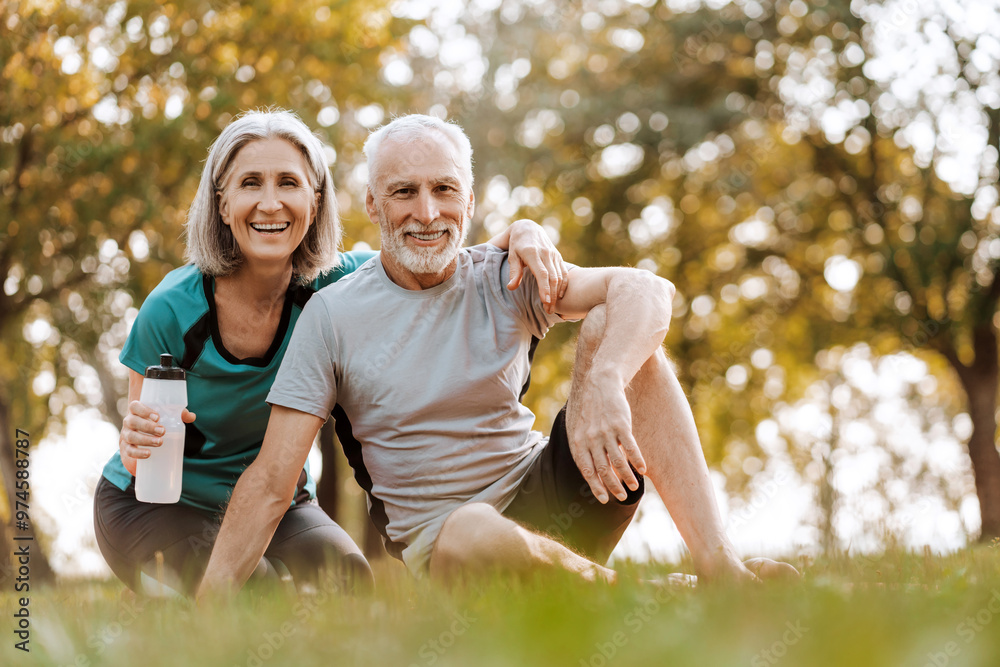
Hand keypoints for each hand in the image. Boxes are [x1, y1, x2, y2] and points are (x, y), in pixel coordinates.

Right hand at [119, 401, 196, 475]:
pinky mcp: (126, 447)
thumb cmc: (156, 422)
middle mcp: (129, 421)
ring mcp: (126, 434)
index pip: (134, 406)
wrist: (143, 438)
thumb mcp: (166, 417)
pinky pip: (129, 450)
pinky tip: (148, 454)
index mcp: (136, 410)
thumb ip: (179, 414)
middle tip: (162, 431)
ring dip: (145, 440)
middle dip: (147, 427)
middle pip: (132, 421)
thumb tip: (192, 416)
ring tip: (159, 442)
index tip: (157, 417)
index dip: (144, 410)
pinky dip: (138, 453)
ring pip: (131, 436)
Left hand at [505, 218, 569, 312]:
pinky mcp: (558, 256)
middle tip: (548, 311)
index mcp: (532, 253)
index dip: (545, 288)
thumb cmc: (517, 245)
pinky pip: (564, 272)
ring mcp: (554, 255)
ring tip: (553, 307)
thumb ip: (514, 272)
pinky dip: (564, 285)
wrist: (528, 228)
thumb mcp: (512, 256)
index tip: (546, 302)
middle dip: (552, 296)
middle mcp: (546, 253)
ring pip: (560, 276)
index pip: (542, 273)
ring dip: (558, 293)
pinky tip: (560, 296)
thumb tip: (511, 287)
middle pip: (552, 278)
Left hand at [567, 377, 646, 503]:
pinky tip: (642, 470)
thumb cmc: (590, 409)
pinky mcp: (620, 425)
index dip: (596, 487)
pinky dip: (637, 461)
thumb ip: (584, 449)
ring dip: (627, 477)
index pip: (587, 471)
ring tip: (633, 487)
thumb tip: (591, 472)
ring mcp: (605, 432)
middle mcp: (590, 439)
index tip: (605, 499)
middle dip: (613, 487)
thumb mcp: (579, 429)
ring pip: (618, 462)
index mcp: (578, 442)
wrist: (599, 384)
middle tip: (622, 497)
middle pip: (603, 470)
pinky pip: (630, 448)